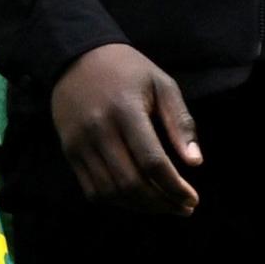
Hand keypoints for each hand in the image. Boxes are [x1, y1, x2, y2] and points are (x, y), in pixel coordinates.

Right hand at [50, 43, 200, 214]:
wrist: (76, 56)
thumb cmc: (127, 69)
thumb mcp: (161, 83)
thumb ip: (179, 122)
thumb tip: (195, 163)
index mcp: (126, 110)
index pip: (152, 162)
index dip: (174, 187)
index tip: (192, 200)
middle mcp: (99, 130)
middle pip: (131, 183)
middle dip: (161, 203)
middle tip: (182, 208)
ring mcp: (80, 143)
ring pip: (111, 192)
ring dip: (140, 207)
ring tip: (163, 206)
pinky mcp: (69, 151)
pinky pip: (92, 190)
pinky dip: (117, 202)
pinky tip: (136, 199)